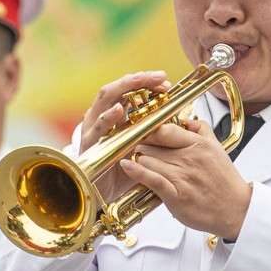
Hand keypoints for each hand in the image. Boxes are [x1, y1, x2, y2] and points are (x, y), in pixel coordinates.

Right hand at [78, 71, 171, 203]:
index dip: (146, 82)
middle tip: (158, 77)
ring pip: (105, 100)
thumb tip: (181, 118)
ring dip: (123, 89)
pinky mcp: (89, 143)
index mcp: (113, 115)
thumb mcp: (141, 146)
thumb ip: (154, 131)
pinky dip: (108, 116)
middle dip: (138, 80)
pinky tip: (119, 110)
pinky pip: (98, 127)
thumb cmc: (121, 168)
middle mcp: (101, 116)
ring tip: (139, 81)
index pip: (129, 90)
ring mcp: (93, 128)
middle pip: (117, 88)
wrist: (101, 193)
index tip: (165, 81)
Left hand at [116, 118, 251, 240]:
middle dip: (141, 144)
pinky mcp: (176, 195)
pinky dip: (137, 171)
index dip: (149, 128)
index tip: (141, 129)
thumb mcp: (217, 148)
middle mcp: (190, 158)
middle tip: (134, 145)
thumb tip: (184, 118)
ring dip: (139, 159)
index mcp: (199, 144)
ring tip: (135, 159)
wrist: (237, 210)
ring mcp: (182, 177)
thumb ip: (200, 129)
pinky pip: (152, 179)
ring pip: (148, 159)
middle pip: (152, 143)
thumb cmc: (224, 181)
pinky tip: (127, 166)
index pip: (165, 128)